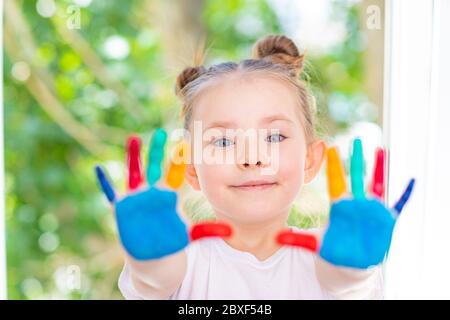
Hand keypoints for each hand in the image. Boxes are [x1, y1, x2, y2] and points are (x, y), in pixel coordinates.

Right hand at [95, 128, 231, 260]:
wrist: (152, 255)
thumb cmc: (171, 241)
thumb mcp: (189, 235)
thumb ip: (208, 230)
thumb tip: (231, 231)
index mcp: (168, 196)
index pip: (174, 175)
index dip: (178, 161)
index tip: (185, 143)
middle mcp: (151, 193)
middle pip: (155, 168)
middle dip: (158, 152)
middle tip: (162, 132)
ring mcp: (136, 199)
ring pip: (134, 174)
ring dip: (133, 158)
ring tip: (133, 138)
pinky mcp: (122, 208)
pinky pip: (111, 193)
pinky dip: (105, 182)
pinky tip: (99, 168)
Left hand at [277, 138, 414, 268]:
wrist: (350, 263)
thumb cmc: (334, 250)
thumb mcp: (315, 244)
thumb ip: (297, 239)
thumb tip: (275, 238)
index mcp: (339, 206)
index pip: (336, 181)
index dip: (335, 166)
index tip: (332, 147)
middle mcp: (356, 203)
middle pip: (356, 176)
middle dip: (357, 158)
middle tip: (357, 138)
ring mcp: (371, 210)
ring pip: (376, 184)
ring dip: (379, 168)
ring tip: (381, 149)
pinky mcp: (385, 220)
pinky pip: (398, 204)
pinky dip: (405, 193)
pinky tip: (411, 181)